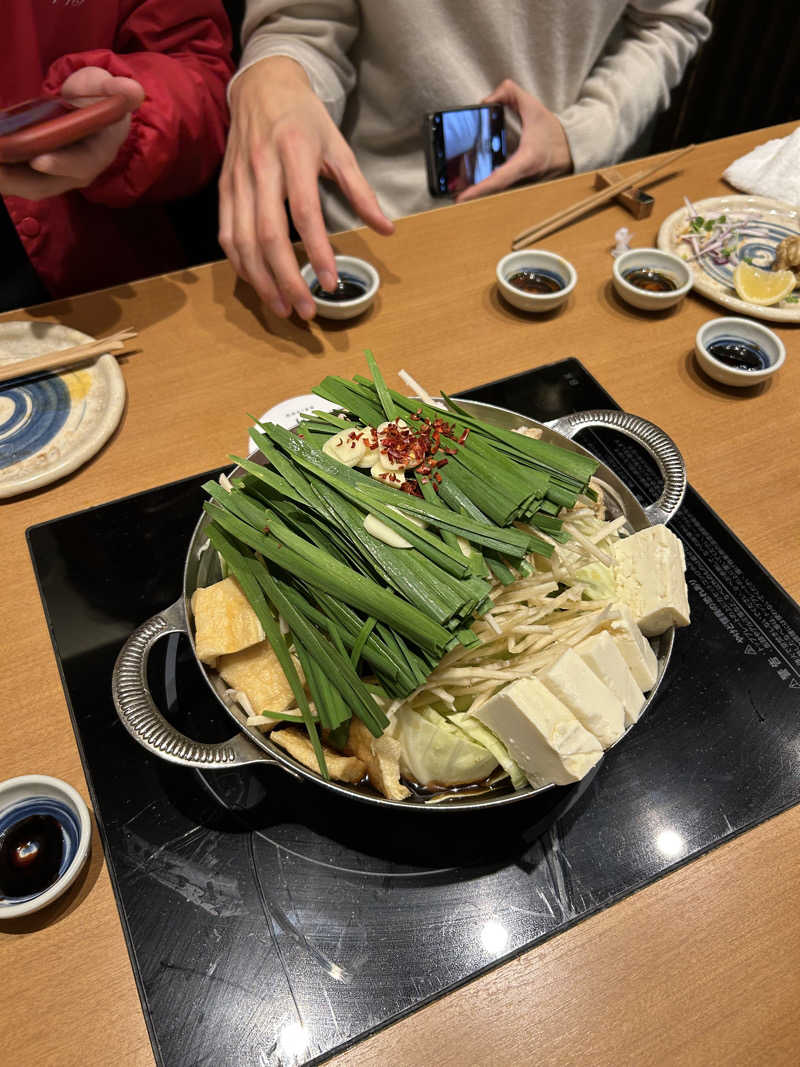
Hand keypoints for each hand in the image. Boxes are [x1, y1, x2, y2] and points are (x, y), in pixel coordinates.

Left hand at [0, 67, 142, 199]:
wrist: (94, 112)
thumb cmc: (100, 99)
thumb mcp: (107, 87)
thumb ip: (115, 88)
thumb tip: (133, 90)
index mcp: (97, 154)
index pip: (80, 164)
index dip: (61, 164)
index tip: (38, 160)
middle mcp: (77, 173)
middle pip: (47, 184)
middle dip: (18, 179)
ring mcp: (57, 177)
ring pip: (29, 186)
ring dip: (6, 180)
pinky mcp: (39, 175)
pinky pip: (18, 180)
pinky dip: (3, 174)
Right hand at [219, 56, 393, 320]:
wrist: (262, 85)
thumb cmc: (305, 119)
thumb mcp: (339, 146)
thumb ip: (361, 190)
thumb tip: (387, 229)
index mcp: (295, 153)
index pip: (304, 212)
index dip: (317, 251)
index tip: (331, 282)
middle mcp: (261, 168)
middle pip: (267, 234)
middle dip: (286, 278)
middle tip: (306, 311)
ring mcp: (237, 180)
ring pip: (242, 240)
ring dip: (261, 280)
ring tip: (283, 308)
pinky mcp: (223, 189)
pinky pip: (227, 234)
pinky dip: (241, 264)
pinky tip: (260, 284)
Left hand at [455, 79, 572, 203]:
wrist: (573, 149)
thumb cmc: (553, 131)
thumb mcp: (533, 106)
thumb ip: (510, 93)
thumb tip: (485, 100)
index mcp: (526, 160)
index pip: (500, 178)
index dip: (481, 189)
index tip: (463, 197)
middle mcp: (524, 177)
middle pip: (494, 191)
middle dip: (473, 195)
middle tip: (451, 196)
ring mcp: (523, 185)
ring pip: (497, 194)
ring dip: (478, 195)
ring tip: (455, 193)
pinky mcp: (521, 187)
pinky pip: (502, 190)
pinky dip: (487, 190)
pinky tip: (470, 187)